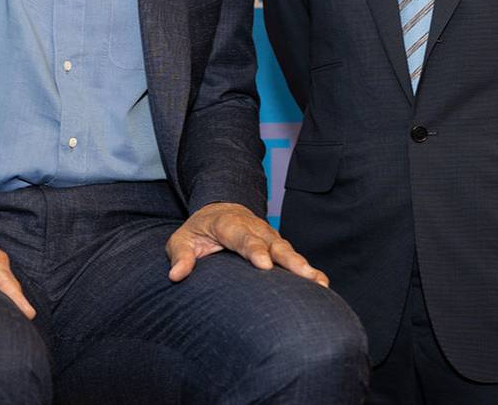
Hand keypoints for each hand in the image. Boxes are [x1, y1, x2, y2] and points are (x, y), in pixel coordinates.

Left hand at [165, 202, 327, 286]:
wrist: (221, 211)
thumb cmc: (200, 230)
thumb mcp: (182, 239)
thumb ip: (181, 255)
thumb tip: (176, 275)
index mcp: (230, 224)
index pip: (244, 238)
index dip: (255, 250)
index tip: (265, 265)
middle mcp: (256, 229)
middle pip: (275, 245)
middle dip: (291, 260)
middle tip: (305, 276)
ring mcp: (270, 237)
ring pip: (289, 252)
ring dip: (305, 267)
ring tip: (320, 283)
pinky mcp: (278, 247)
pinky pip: (293, 259)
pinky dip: (307, 271)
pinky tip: (321, 286)